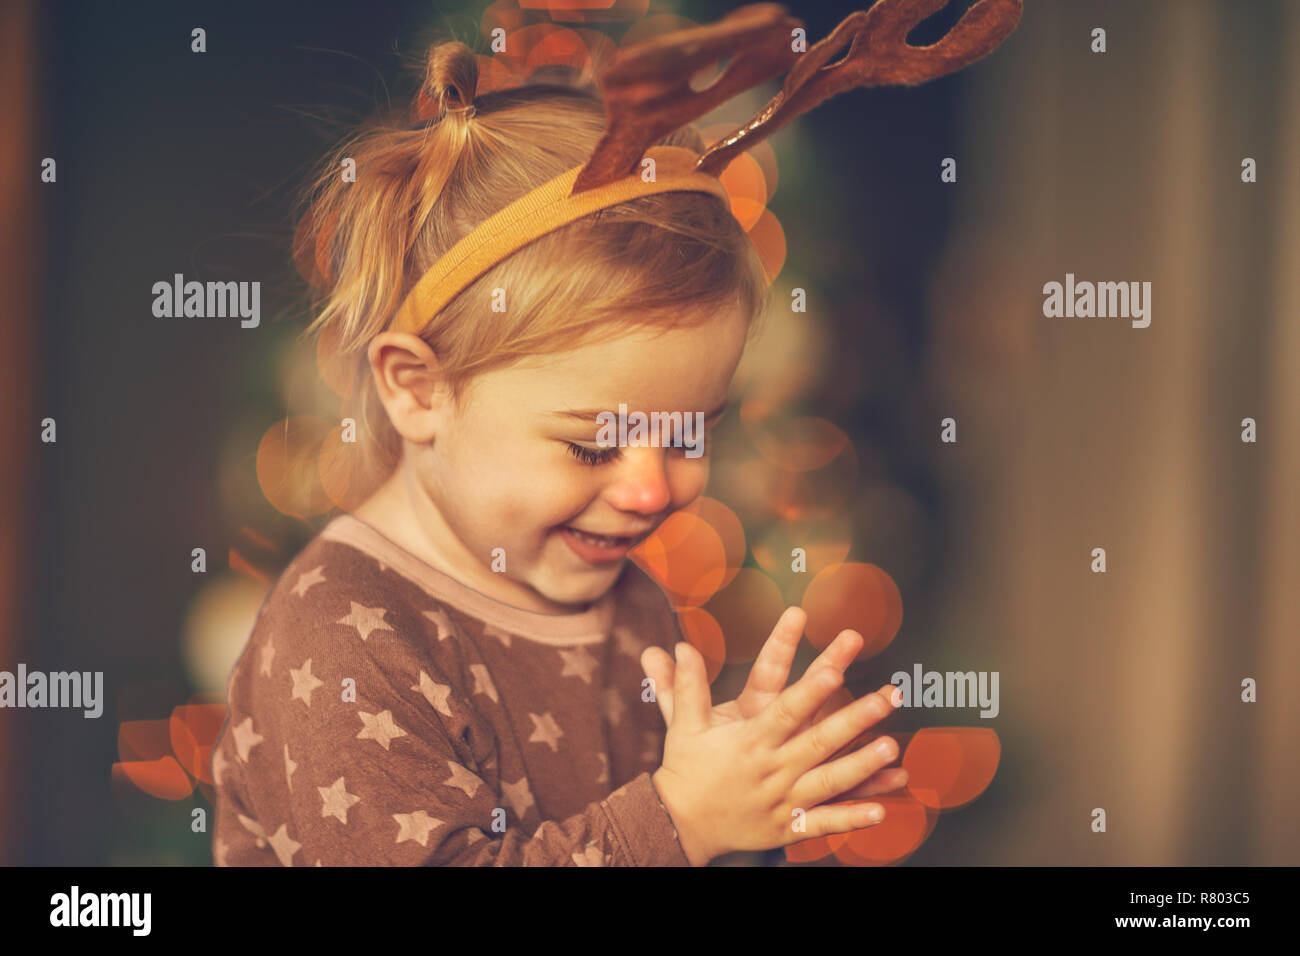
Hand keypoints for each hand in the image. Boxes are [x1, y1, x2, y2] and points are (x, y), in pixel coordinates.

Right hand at [642, 606, 908, 803]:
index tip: (834, 671)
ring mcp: (781, 800)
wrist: (678, 824)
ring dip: (861, 766)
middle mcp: (771, 769)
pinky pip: (822, 824)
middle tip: (885, 698)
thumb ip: (686, 684)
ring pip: (827, 782)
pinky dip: (851, 819)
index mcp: (750, 740)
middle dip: (854, 719)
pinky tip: (880, 810)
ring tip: (891, 747)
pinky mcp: (786, 826)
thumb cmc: (685, 769)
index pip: (785, 711)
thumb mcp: (683, 725)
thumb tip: (680, 645)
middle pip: (818, 741)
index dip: (811, 691)